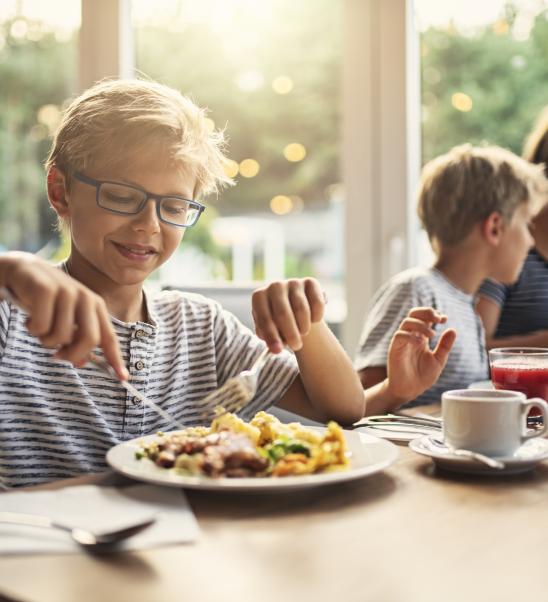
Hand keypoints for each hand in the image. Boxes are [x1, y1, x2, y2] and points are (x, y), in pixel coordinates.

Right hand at [0, 252, 127, 379]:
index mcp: (96, 305)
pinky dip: (32, 329)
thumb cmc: (47, 300)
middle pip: (90, 340)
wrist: (22, 271)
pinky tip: (29, 318)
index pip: (109, 336)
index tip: (123, 378)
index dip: (116, 359)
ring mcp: (67, 292)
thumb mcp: (66, 319)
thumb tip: (83, 363)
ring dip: (45, 340)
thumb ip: (76, 339)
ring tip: (39, 327)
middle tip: (57, 356)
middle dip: (73, 355)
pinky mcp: (46, 290)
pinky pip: (41, 327)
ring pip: (61, 337)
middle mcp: (86, 297)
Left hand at [251, 278, 324, 352]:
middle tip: (296, 346)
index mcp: (259, 297)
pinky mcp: (310, 282)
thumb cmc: (278, 325)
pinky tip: (313, 320)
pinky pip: (317, 303)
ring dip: (303, 327)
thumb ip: (271, 340)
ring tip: (302, 333)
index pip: (264, 318)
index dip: (271, 336)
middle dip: (290, 334)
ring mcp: (293, 282)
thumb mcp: (271, 332)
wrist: (295, 312)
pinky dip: (316, 316)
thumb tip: (276, 349)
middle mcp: (274, 286)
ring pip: (301, 309)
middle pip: (283, 313)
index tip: (277, 351)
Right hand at [385, 307, 455, 402]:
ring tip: (432, 335)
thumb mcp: (438, 360)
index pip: (424, 317)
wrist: (410, 390)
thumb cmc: (422, 376)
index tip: (444, 319)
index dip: (433, 313)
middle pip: (413, 313)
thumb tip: (452, 329)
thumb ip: (444, 346)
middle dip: (426, 312)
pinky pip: (399, 335)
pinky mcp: (395, 349)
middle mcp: (411, 336)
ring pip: (407, 322)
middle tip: (438, 319)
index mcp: (421, 336)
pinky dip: (411, 336)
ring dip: (421, 324)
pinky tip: (421, 343)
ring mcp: (402, 341)